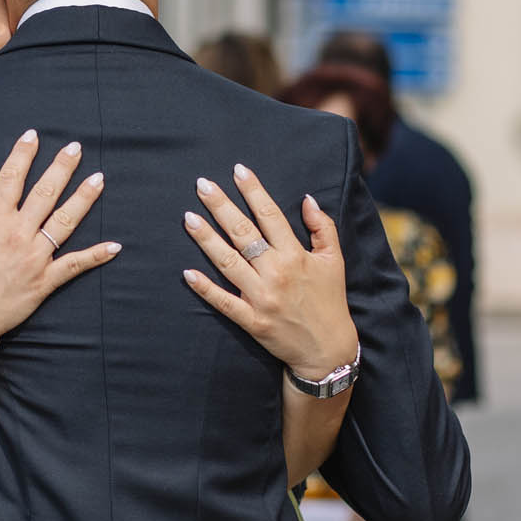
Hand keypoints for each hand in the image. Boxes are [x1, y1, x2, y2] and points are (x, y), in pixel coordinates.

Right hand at [0, 129, 120, 341]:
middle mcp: (18, 234)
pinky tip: (115, 245)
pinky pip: (75, 266)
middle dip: (61, 167)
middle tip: (76, 148)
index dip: (22, 155)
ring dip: (83, 199)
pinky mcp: (46, 281)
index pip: (10, 179)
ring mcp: (35, 257)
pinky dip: (95, 256)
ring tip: (99, 179)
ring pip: (64, 222)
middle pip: (44, 193)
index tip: (33, 135)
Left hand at [181, 165, 357, 376]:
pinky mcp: (252, 321)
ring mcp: (262, 298)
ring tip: (188, 218)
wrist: (328, 350)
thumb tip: (308, 198)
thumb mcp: (333, 260)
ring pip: (228, 263)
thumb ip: (322, 227)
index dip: (253, 191)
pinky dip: (205, 288)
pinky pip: (224, 302)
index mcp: (295, 256)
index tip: (238, 170)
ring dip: (207, 239)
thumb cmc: (330, 300)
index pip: (271, 216)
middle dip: (221, 207)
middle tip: (201, 185)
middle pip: (244, 234)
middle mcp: (276, 273)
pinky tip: (187, 273)